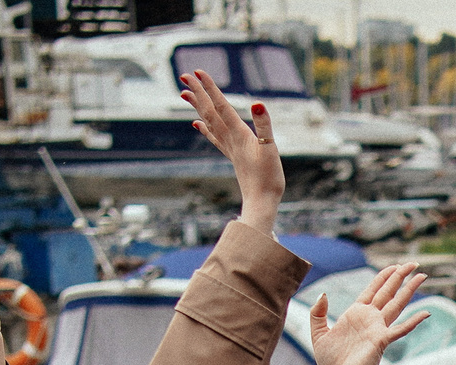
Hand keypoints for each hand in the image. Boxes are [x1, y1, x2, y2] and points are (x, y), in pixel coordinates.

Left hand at [181, 70, 281, 228]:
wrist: (261, 202)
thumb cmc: (269, 178)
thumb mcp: (271, 149)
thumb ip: (264, 125)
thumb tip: (257, 104)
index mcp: (238, 134)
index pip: (221, 105)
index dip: (210, 88)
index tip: (198, 72)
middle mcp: (230, 139)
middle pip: (209, 111)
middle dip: (198, 92)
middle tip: (184, 76)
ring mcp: (229, 147)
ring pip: (208, 122)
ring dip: (197, 106)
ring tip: (184, 94)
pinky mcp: (232, 155)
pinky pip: (214, 137)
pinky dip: (204, 128)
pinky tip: (196, 123)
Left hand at [310, 263, 431, 364]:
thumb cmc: (331, 363)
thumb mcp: (318, 333)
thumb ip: (317, 313)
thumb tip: (323, 294)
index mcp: (356, 314)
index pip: (373, 289)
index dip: (384, 276)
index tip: (396, 265)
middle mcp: (370, 318)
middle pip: (388, 292)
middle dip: (401, 276)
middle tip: (414, 263)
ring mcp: (378, 329)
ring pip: (397, 304)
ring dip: (409, 290)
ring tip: (422, 276)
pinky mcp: (381, 341)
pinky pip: (400, 329)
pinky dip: (413, 321)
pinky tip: (425, 313)